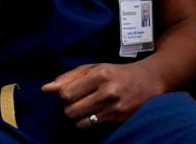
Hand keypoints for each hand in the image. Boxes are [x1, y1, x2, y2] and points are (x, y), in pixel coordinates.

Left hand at [42, 63, 161, 128]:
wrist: (149, 81)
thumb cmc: (117, 73)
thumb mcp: (95, 68)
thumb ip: (70, 77)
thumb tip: (46, 89)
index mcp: (100, 74)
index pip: (66, 93)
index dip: (64, 95)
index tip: (72, 92)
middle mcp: (107, 91)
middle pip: (70, 110)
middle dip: (70, 107)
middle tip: (79, 101)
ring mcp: (114, 107)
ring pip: (79, 122)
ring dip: (78, 117)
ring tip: (87, 108)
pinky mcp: (119, 119)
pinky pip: (90, 127)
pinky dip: (88, 123)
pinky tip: (95, 114)